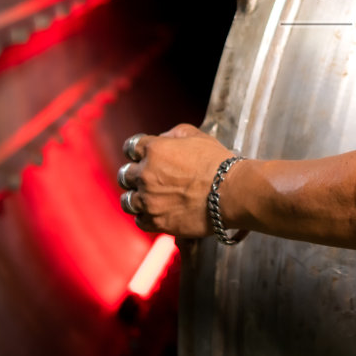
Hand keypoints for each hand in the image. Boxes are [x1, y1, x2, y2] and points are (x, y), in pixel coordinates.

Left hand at [117, 124, 236, 236]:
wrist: (230, 192)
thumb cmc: (217, 163)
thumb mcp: (197, 136)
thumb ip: (174, 133)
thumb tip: (162, 138)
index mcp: (153, 150)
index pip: (131, 148)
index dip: (138, 152)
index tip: (143, 157)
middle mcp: (145, 174)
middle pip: (125, 175)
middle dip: (135, 175)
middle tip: (148, 179)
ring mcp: (148, 199)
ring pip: (127, 200)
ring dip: (137, 197)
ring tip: (150, 198)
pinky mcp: (155, 221)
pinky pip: (139, 220)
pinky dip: (146, 216)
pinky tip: (158, 212)